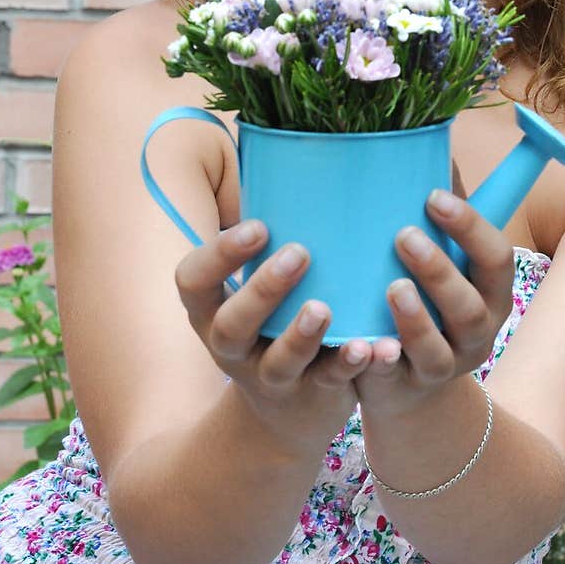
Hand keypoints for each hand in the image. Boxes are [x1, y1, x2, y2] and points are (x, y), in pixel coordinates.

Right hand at [174, 220, 371, 457]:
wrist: (286, 414)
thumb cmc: (273, 321)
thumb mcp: (255, 289)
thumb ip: (266, 242)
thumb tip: (288, 149)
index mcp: (213, 310)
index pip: (192, 282)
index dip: (218, 255)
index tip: (258, 225)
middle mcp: (232, 348)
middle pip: (232, 325)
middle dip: (262, 289)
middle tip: (299, 253)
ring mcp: (270, 377)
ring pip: (279, 361)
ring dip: (301, 334)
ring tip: (325, 307)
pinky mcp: (312, 397)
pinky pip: (330, 383)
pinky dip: (350, 364)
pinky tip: (372, 346)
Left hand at [351, 170, 515, 418]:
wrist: (407, 383)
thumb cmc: (424, 298)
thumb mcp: (438, 258)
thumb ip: (436, 215)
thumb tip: (425, 139)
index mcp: (488, 289)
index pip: (494, 255)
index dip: (470, 226)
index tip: (433, 196)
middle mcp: (476, 329)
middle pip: (471, 304)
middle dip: (440, 269)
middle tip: (403, 235)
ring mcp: (444, 364)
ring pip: (437, 347)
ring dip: (417, 317)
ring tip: (392, 287)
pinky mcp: (407, 388)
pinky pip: (397, 377)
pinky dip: (382, 361)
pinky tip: (366, 344)